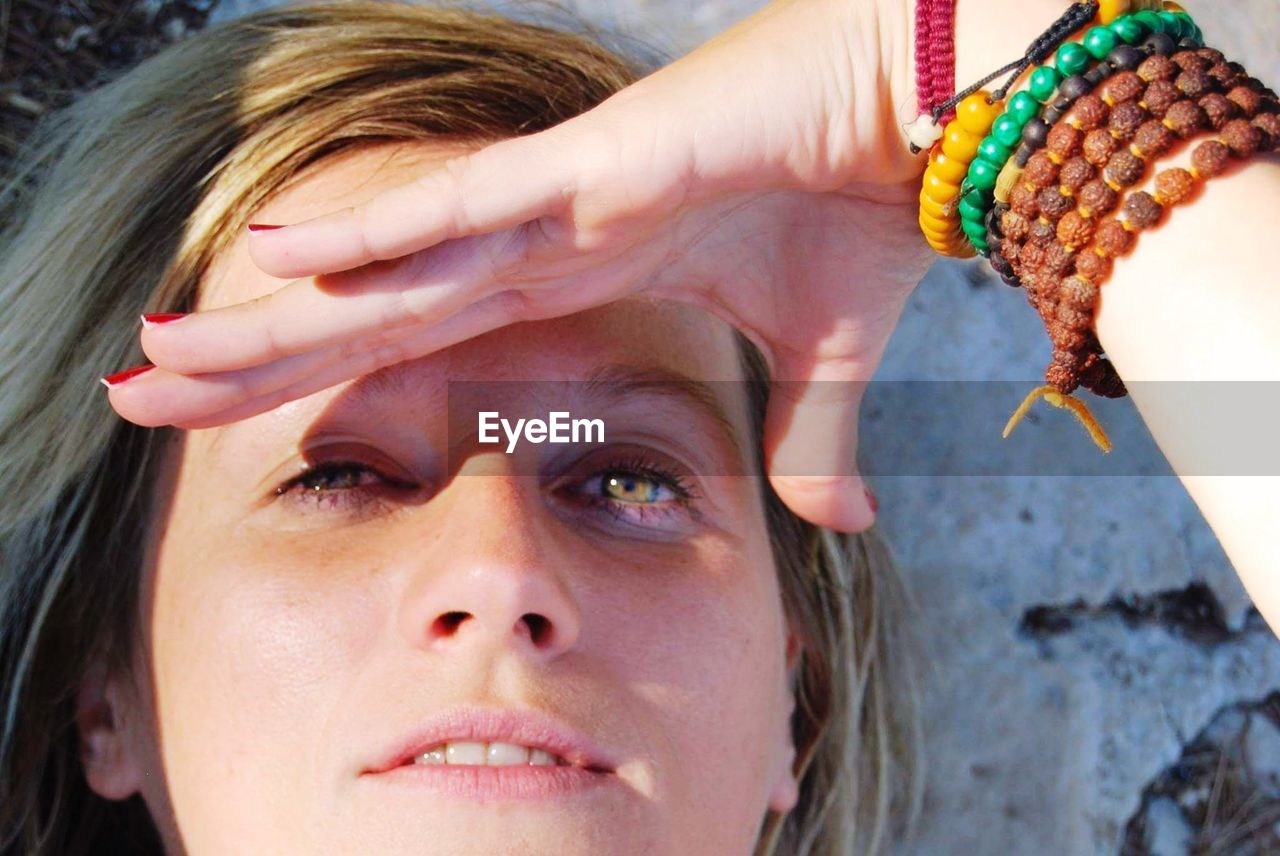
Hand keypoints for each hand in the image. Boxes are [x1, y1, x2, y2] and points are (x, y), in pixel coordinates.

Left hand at [107, 0, 931, 531]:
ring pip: (394, 266)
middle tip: (146, 392)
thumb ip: (805, 443)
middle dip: (262, 359)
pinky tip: (281, 255)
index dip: (332, 379)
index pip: (425, 339)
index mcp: (582, 274)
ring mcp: (564, 199)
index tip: (247, 418)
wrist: (925, 112)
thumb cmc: (864, 205)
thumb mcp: (819, 362)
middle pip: (373, 310)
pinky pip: (472, 206)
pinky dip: (381, 232)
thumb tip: (838, 525)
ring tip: (170, 350)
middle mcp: (546, 237)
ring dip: (284, 313)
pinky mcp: (601, 169)